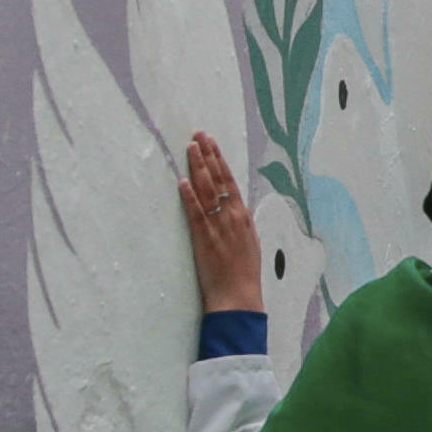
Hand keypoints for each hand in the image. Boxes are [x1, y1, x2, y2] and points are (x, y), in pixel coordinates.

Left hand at [181, 132, 263, 317]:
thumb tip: (235, 210)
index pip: (230, 181)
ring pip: (208, 190)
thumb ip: (240, 225)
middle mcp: (233, 217)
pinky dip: (189, 196)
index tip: (211, 143)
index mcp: (243, 217)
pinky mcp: (205, 239)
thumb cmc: (243, 275)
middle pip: (219, 179)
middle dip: (208, 155)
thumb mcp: (249, 244)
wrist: (238, 296)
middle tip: (198, 135)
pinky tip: (183, 181)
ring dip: (199, 167)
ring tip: (191, 148)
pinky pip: (196, 213)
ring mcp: (219, 227)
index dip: (220, 161)